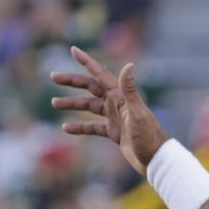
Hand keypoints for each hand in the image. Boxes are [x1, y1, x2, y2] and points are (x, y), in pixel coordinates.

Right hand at [50, 47, 167, 176]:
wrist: (155, 159)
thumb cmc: (148, 136)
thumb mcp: (137, 113)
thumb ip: (130, 91)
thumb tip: (129, 65)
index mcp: (121, 97)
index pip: (101, 75)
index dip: (87, 62)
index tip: (73, 49)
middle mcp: (118, 104)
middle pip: (91, 88)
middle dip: (72, 81)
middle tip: (53, 76)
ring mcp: (115, 118)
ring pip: (89, 106)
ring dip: (72, 104)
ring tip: (54, 103)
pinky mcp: (114, 132)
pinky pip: (93, 127)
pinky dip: (80, 127)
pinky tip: (66, 128)